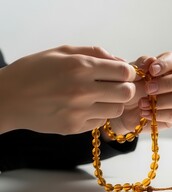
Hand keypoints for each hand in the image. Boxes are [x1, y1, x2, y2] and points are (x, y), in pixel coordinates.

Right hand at [0, 45, 136, 133]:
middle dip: (126, 88)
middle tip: (116, 86)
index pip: (124, 72)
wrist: (7, 99)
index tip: (122, 73)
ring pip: (117, 109)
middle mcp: (83, 90)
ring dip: (114, 103)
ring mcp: (79, 111)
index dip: (128, 72)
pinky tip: (87, 108)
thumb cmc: (34, 71)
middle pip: (127, 93)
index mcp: (81, 66)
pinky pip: (101, 121)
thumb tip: (120, 61)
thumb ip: (94, 53)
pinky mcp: (74, 127)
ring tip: (101, 98)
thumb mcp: (62, 52)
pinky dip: (99, 114)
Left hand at [109, 51, 171, 134]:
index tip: (152, 70)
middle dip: (168, 84)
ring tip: (142, 103)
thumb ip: (141, 64)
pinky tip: (145, 113)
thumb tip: (151, 60)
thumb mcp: (132, 72)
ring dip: (161, 102)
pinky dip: (158, 114)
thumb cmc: (133, 86)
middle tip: (148, 89)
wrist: (125, 108)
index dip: (166, 64)